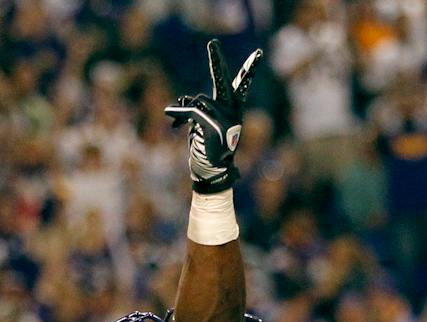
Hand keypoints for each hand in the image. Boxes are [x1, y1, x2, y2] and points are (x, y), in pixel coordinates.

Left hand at [165, 40, 260, 193]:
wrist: (211, 173)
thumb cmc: (206, 150)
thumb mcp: (202, 125)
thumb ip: (198, 109)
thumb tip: (182, 101)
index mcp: (234, 110)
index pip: (243, 85)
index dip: (249, 70)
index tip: (257, 54)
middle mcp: (233, 112)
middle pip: (223, 80)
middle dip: (217, 61)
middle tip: (212, 42)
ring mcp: (226, 120)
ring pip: (198, 100)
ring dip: (183, 110)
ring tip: (176, 120)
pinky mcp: (215, 127)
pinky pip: (192, 111)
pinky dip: (178, 113)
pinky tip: (169, 115)